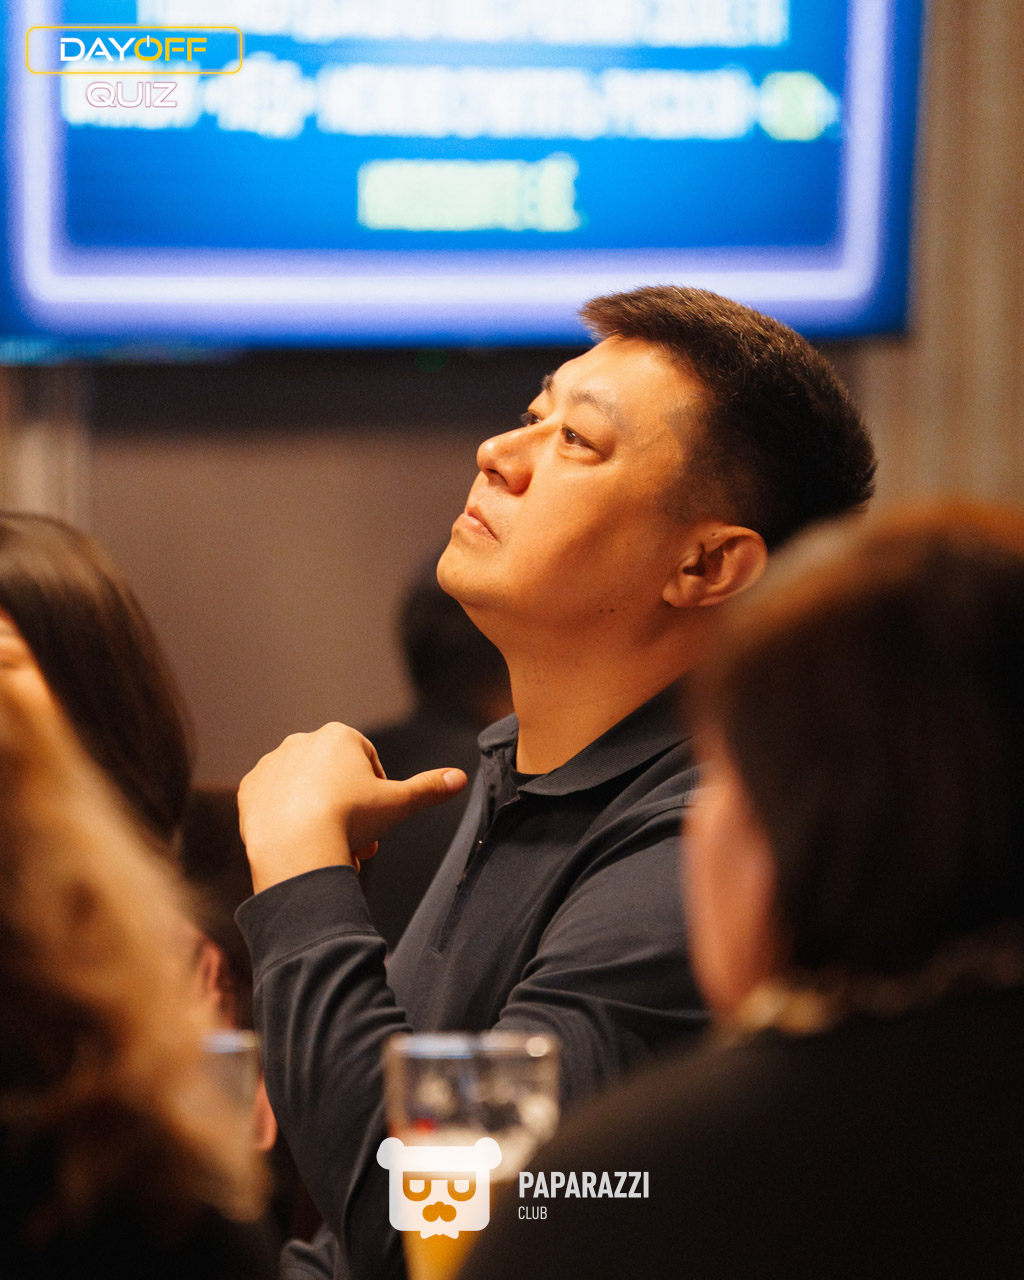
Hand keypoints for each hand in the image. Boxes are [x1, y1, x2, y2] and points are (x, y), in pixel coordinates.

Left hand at [238, 722, 466, 892]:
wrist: (296, 845)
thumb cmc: (350, 819)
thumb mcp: (398, 803)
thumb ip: (429, 788)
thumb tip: (459, 778)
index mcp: (340, 736)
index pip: (366, 762)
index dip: (377, 793)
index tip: (377, 819)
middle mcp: (302, 741)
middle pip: (335, 778)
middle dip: (349, 810)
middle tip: (358, 842)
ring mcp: (273, 763)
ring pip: (305, 791)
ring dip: (319, 815)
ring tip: (330, 849)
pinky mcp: (250, 788)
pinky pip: (273, 802)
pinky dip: (287, 820)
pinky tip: (299, 841)